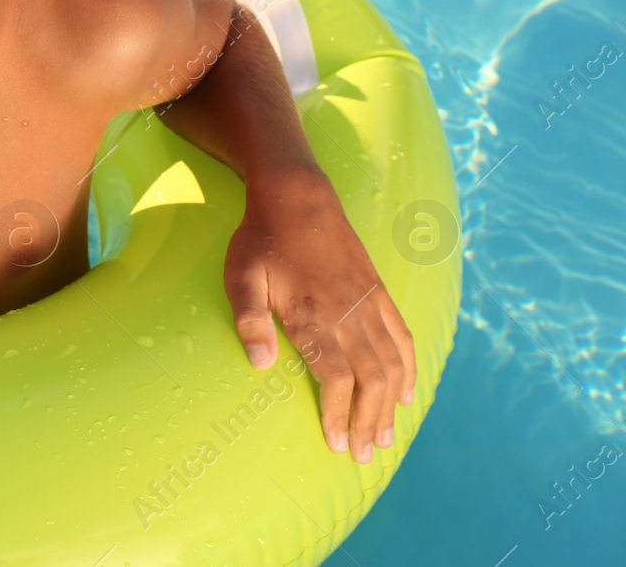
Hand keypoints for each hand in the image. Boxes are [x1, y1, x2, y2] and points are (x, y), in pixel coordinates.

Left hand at [223, 167, 415, 463]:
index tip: (336, 444)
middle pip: (370, 380)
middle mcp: (349, 314)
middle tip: (365, 455)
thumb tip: (261, 365)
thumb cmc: (262, 239)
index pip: (336, 379)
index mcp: (315, 315)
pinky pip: (403, 336)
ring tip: (387, 437)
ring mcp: (369, 303)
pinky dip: (410, 368)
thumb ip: (249, 320)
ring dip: (391, 404)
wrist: (298, 195)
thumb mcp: (240, 276)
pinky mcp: (378, 291)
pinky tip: (408, 393)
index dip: (339, 415)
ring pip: (391, 364)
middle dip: (369, 422)